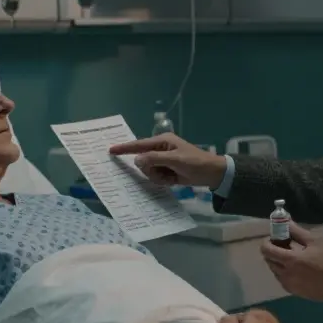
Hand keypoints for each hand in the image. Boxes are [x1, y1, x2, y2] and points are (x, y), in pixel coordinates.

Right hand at [107, 133, 226, 187]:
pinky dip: (162, 181)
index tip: (111, 150)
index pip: (139, 145)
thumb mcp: (175, 159)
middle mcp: (160, 150)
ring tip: (171, 177)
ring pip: (148, 171)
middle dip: (150, 170)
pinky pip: (155, 178)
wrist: (211, 174)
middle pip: (142, 162)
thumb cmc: (195, 162)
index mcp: (162, 142)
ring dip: (157, 177)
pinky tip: (173, 180)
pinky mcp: (166, 171)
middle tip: (163, 173)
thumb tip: (137, 160)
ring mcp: (163, 161)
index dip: (125, 148)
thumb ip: (154, 159)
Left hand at [260, 224, 322, 303]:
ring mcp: (290, 286)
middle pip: (269, 261)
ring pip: (275, 271)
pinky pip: (284, 280)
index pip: (266, 250)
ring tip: (294, 256)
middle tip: (286, 245)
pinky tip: (299, 268)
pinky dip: (286, 272)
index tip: (277, 237)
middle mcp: (285, 275)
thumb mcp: (316, 240)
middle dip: (274, 251)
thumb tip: (284, 222)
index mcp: (290, 260)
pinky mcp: (295, 293)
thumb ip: (297, 231)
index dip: (268, 242)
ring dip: (279, 262)